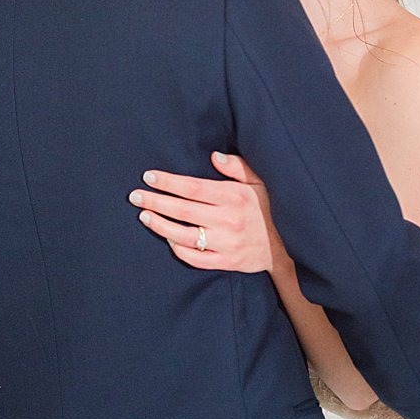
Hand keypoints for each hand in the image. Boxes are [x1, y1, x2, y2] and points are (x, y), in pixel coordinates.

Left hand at [131, 152, 279, 271]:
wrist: (285, 247)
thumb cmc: (266, 209)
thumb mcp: (259, 183)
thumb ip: (237, 168)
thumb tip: (215, 156)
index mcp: (234, 197)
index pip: (193, 188)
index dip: (168, 182)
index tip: (149, 176)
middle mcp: (228, 221)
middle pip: (182, 210)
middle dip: (155, 201)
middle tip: (134, 195)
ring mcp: (226, 244)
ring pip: (184, 236)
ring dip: (160, 225)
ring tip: (143, 215)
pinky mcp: (226, 262)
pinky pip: (195, 259)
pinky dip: (177, 249)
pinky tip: (166, 238)